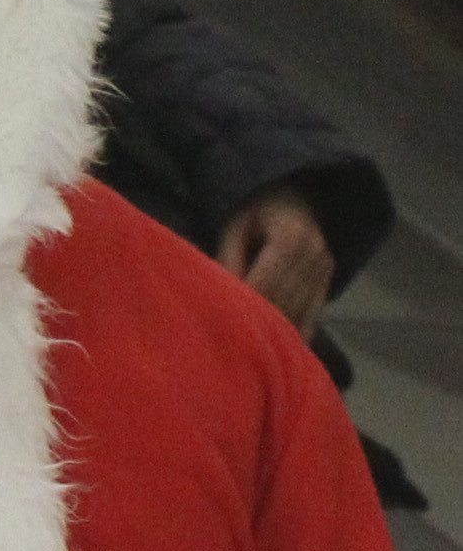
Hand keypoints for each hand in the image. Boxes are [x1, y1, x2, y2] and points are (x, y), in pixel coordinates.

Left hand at [215, 185, 332, 337]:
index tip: (225, 328)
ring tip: (254, 355)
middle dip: (260, 324)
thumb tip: (222, 297)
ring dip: (279, 333)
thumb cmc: (254, 209)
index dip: (246, 306)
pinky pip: (314, 313)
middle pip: (284, 301)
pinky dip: (299, 332)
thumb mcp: (235, 227)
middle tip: (235, 347)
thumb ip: (230, 259)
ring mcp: (325, 269)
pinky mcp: (328, 280)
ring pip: (300, 311)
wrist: (291, 196)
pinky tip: (284, 351)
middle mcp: (314, 256)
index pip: (265, 283)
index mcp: (290, 238)